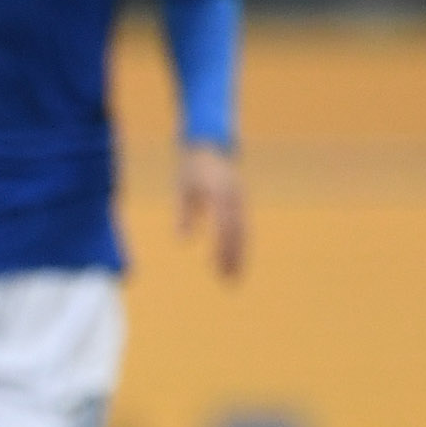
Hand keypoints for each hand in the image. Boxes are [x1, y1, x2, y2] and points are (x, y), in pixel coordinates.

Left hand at [177, 141, 245, 280]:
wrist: (210, 145)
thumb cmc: (192, 168)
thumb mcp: (184, 189)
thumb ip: (185, 215)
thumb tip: (182, 241)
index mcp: (221, 194)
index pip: (224, 226)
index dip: (222, 248)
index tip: (217, 267)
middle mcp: (234, 199)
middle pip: (237, 233)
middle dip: (234, 257)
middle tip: (229, 281)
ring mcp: (240, 201)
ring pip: (243, 232)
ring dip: (239, 255)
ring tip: (233, 277)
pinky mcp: (240, 203)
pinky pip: (242, 227)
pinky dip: (240, 245)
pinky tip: (234, 261)